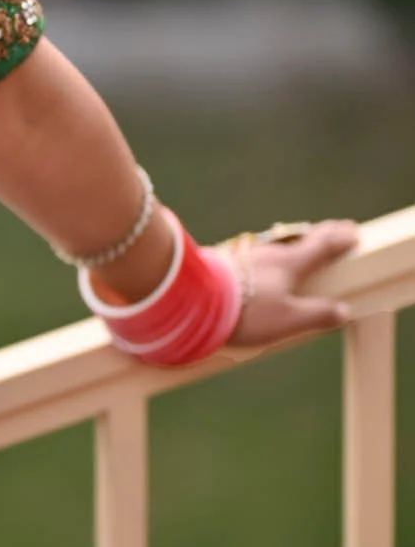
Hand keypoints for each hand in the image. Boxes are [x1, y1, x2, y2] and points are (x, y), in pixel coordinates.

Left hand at [225, 218, 360, 347]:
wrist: (192, 300)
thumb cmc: (246, 311)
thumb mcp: (288, 320)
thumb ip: (317, 315)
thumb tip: (344, 311)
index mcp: (290, 263)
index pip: (322, 247)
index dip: (339, 240)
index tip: (353, 232)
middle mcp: (269, 253)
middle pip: (301, 239)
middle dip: (322, 233)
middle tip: (337, 227)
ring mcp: (245, 255)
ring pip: (277, 245)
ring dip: (294, 243)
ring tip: (302, 246)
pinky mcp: (225, 262)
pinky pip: (257, 255)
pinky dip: (271, 254)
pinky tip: (263, 261)